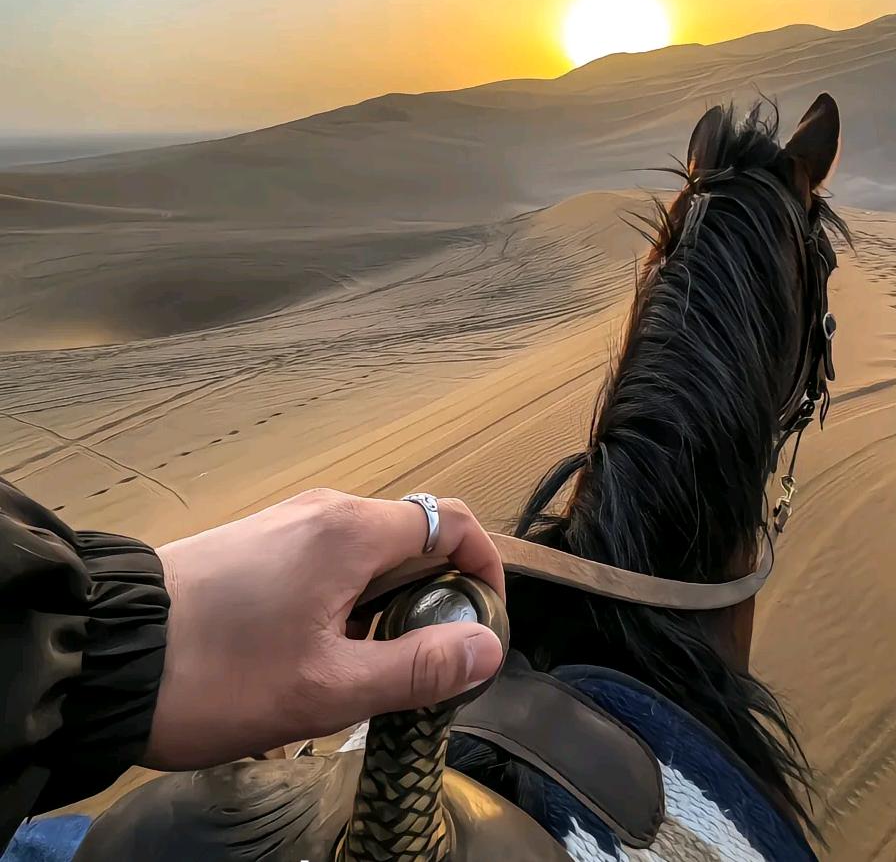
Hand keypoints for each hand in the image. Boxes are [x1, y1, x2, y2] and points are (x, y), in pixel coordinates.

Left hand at [144, 489, 504, 768]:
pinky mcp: (259, 539)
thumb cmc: (219, 673)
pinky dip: (351, 593)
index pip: (451, 523)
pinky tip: (320, 645)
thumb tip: (485, 647)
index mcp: (351, 531)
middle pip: (413, 535)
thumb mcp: (328, 689)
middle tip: (425, 659)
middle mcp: (324, 509)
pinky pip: (329, 555)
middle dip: (436, 592)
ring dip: (391, 598)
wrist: (106, 652)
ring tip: (369, 663)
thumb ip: (416, 667)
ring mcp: (287, 520)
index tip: (483, 622)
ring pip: (370, 548)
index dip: (484, 567)